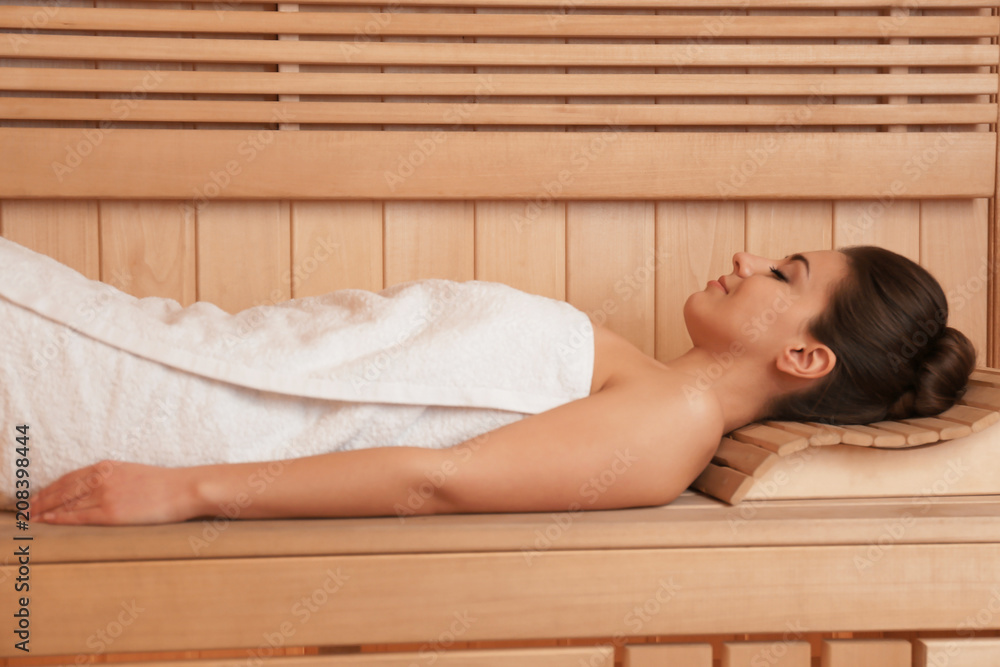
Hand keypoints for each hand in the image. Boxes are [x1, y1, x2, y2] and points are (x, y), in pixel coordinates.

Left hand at [32, 460, 200, 525]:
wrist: (184, 489)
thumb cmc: (166, 484)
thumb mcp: (134, 472)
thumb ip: (114, 477)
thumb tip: (98, 488)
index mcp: (108, 467)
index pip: (70, 478)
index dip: (50, 488)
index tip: (38, 495)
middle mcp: (102, 479)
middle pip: (62, 489)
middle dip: (41, 499)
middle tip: (26, 508)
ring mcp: (105, 496)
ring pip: (66, 503)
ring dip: (44, 510)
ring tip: (31, 517)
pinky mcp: (111, 513)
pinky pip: (78, 516)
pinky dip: (59, 518)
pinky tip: (47, 521)